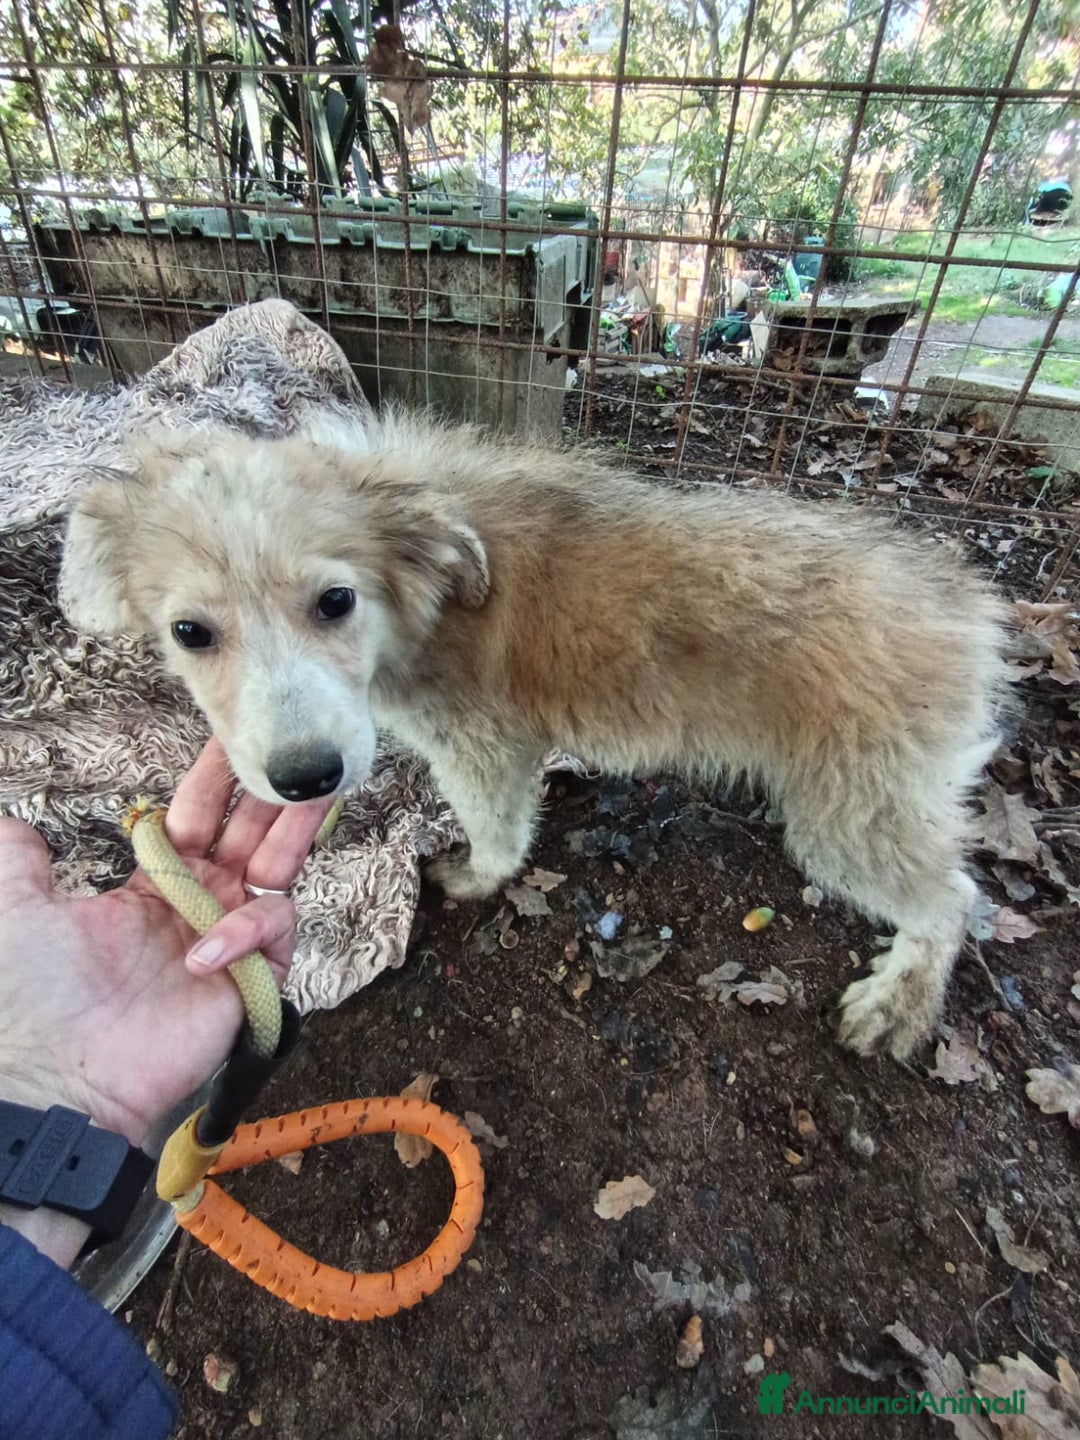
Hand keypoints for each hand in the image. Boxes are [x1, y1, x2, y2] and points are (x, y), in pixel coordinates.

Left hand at [0, 740, 332, 1148]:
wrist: (54, 1077)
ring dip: (298, 829)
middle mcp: (200, 906)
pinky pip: (272, 930)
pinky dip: (244, 930)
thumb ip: (19, 861)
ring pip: (281, 870)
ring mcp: (229, 941)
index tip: (227, 734)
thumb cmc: (31, 997)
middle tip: (290, 748)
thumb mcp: (16, 910)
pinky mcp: (252, 979)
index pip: (196, 818)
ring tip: (312, 795)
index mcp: (152, 887)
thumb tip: (11, 822)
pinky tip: (200, 953)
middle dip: (270, 791)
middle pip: (250, 834)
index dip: (213, 778)